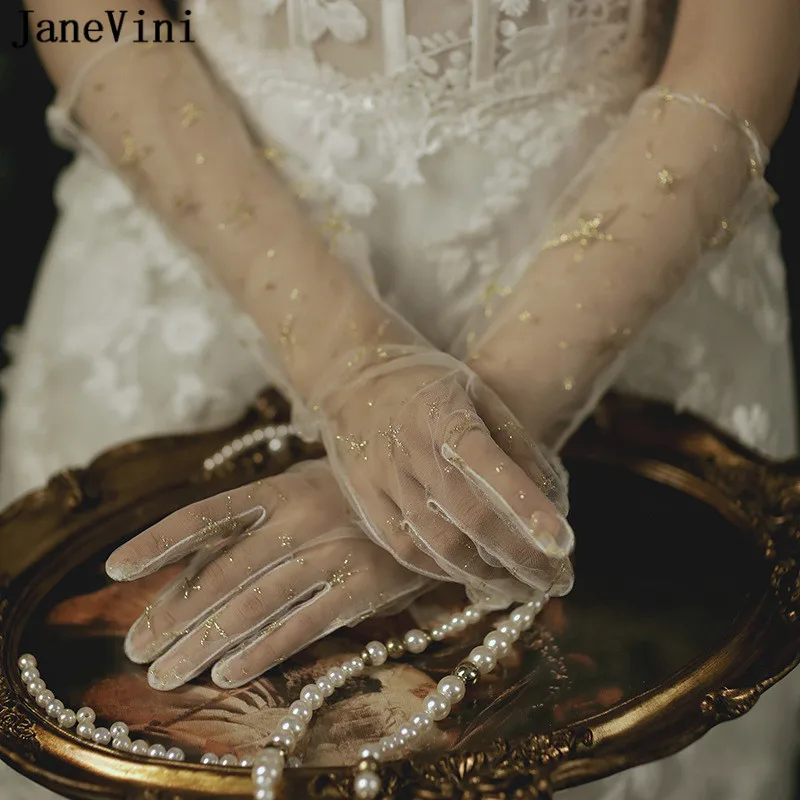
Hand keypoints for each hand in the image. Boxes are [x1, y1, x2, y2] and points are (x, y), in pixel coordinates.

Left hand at [105, 460, 430, 689]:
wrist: (435, 498)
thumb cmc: (353, 500)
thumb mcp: (305, 491)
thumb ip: (255, 522)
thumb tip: (188, 567)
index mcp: (281, 487)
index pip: (209, 514)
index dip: (160, 539)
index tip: (116, 568)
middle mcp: (301, 517)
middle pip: (222, 572)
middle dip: (172, 615)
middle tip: (136, 650)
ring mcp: (333, 551)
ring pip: (254, 605)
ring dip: (203, 644)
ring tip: (165, 674)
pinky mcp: (363, 586)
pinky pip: (302, 625)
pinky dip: (261, 652)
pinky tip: (226, 674)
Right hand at [312, 344, 574, 606]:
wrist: (354, 378)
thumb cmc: (429, 384)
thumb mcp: (480, 392)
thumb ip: (515, 442)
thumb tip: (549, 499)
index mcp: (444, 415)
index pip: (490, 465)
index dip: (527, 507)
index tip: (564, 543)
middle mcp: (410, 450)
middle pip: (469, 518)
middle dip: (519, 558)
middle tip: (555, 581)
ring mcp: (382, 480)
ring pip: (439, 544)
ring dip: (487, 575)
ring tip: (522, 587)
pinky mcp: (365, 503)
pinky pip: (407, 550)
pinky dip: (445, 571)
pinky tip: (473, 576)